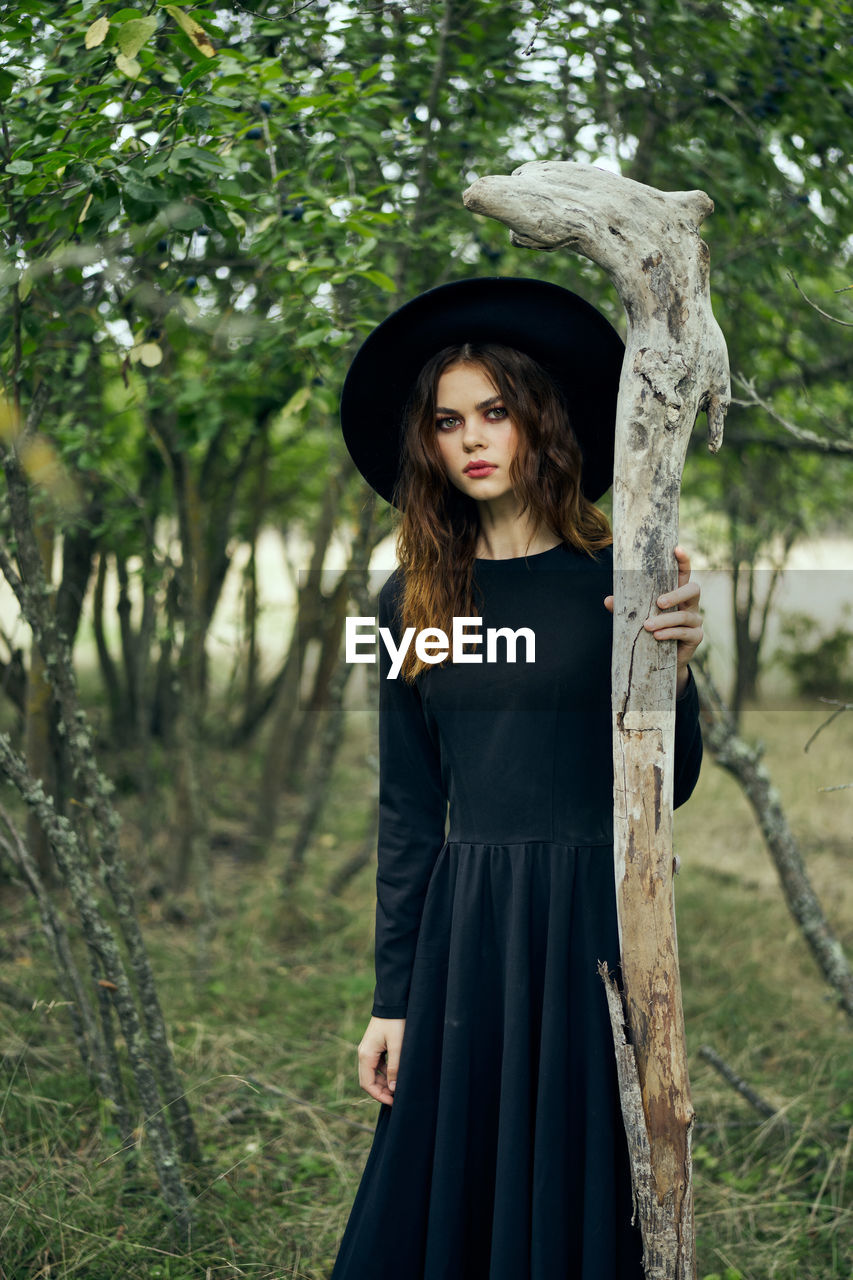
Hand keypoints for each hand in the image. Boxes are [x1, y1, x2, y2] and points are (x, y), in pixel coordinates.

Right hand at [358, 1016, 405, 1105]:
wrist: (394, 1002)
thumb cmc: (395, 1022)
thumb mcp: (397, 1046)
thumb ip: (394, 1068)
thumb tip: (393, 1089)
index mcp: (365, 1055)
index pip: (367, 1084)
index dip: (379, 1096)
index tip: (393, 1101)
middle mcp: (364, 1054)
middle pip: (369, 1080)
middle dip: (382, 1091)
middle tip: (398, 1096)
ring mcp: (369, 1050)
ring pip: (374, 1073)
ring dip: (385, 1082)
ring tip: (399, 1086)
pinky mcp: (376, 1046)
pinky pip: (378, 1065)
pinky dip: (386, 1072)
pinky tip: (398, 1074)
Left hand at [604, 545, 703, 696]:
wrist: (663, 660)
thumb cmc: (651, 631)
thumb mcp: (637, 617)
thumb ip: (626, 608)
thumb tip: (608, 600)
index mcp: (677, 594)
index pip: (683, 573)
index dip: (683, 561)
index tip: (677, 549)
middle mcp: (690, 604)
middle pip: (693, 590)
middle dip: (677, 594)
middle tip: (659, 602)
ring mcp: (695, 621)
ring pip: (685, 615)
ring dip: (665, 620)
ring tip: (648, 626)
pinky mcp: (695, 637)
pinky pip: (685, 632)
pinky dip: (670, 633)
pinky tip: (657, 636)